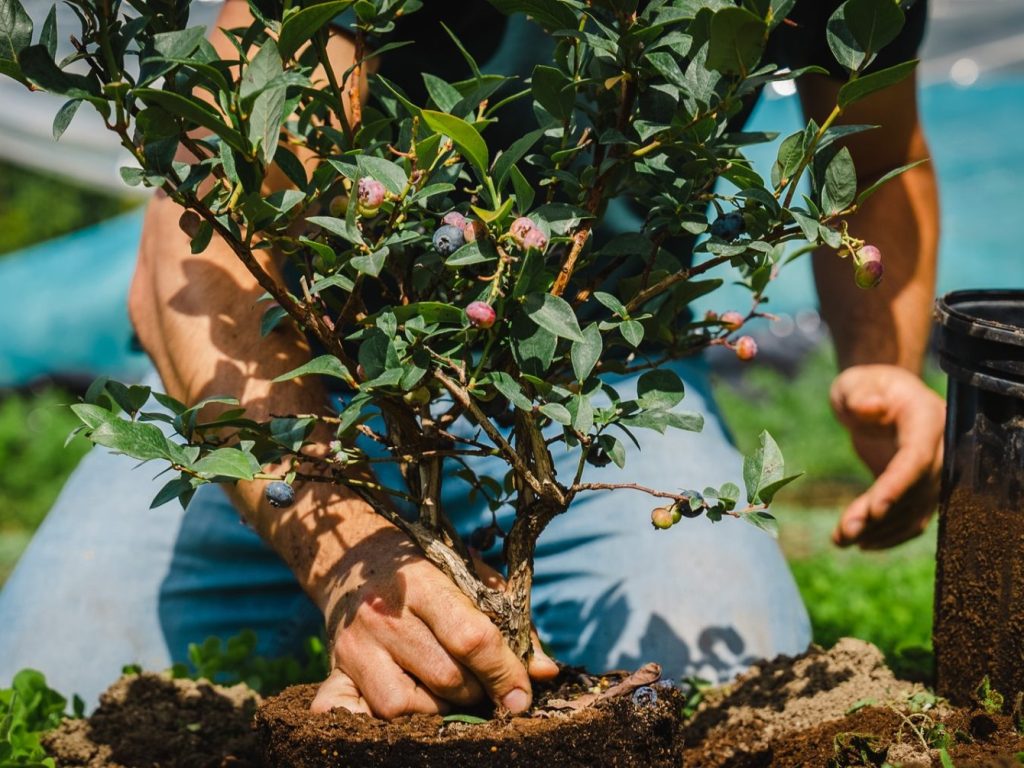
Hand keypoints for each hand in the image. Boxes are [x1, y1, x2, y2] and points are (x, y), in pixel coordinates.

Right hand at [310, 528, 557, 718]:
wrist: (351, 558)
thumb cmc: (425, 568)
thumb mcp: (469, 577)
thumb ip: (510, 621)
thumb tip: (545, 671)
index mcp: (423, 583)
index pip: (472, 639)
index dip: (505, 672)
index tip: (523, 695)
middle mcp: (385, 616)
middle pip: (446, 678)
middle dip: (477, 691)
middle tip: (483, 684)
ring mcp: (356, 645)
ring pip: (407, 706)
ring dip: (438, 708)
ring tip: (446, 689)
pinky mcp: (336, 667)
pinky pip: (358, 712)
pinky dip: (383, 719)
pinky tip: (407, 705)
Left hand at [830, 364, 944, 549]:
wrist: (882, 395)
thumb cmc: (866, 386)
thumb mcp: (856, 383)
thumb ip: (860, 393)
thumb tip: (868, 407)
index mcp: (927, 420)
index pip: (917, 458)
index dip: (898, 485)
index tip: (874, 509)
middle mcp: (939, 449)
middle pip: (915, 491)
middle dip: (882, 517)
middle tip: (845, 534)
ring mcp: (932, 472)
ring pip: (913, 511)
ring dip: (879, 531)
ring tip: (840, 541)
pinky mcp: (919, 488)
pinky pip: (911, 517)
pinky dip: (888, 534)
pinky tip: (860, 543)